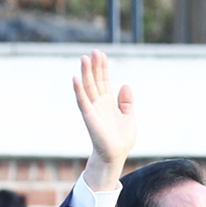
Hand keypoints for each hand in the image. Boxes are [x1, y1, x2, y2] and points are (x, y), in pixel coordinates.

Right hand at [73, 50, 136, 190]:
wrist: (116, 155)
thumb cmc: (121, 139)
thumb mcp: (129, 116)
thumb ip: (126, 101)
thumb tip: (125, 84)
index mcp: (108, 102)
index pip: (104, 80)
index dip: (102, 67)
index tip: (101, 54)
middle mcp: (99, 103)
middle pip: (95, 80)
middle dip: (94, 66)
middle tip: (93, 51)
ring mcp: (93, 109)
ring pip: (88, 87)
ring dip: (85, 73)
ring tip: (84, 59)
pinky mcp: (89, 117)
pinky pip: (82, 101)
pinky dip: (79, 90)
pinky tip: (76, 78)